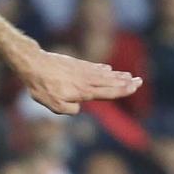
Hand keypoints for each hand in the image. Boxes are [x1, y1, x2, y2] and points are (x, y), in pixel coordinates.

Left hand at [17, 48, 141, 115]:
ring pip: (104, 74)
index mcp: (83, 92)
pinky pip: (93, 67)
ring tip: (129, 75)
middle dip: (126, 82)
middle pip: (110, 82)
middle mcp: (86, 80)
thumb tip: (79, 108)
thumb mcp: (53, 104)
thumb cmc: (42, 87)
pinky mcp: (76, 65)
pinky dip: (102, 69)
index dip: (121, 90)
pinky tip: (108, 69)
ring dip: (117, 75)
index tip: (134, 87)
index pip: (107, 92)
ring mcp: (82, 71)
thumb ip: (69, 109)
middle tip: (140, 80)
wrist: (34, 64)